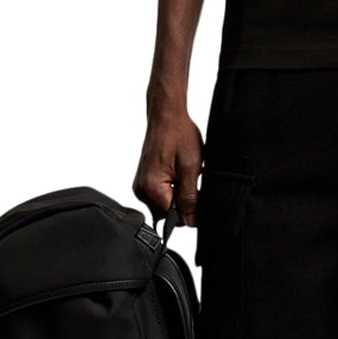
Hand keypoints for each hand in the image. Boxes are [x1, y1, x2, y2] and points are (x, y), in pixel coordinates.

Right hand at [133, 107, 203, 228]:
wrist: (166, 117)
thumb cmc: (178, 134)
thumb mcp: (191, 168)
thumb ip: (190, 198)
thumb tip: (192, 221)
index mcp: (151, 189)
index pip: (174, 219)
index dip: (190, 210)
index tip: (196, 193)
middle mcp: (141, 191)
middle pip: (169, 214)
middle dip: (183, 202)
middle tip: (189, 178)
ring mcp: (141, 186)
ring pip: (166, 205)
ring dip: (177, 194)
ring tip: (181, 172)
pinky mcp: (144, 182)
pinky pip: (161, 195)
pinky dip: (171, 188)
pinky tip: (175, 172)